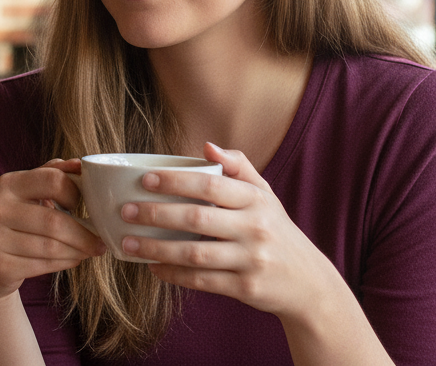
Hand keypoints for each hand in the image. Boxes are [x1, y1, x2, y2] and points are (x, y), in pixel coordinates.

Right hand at [0, 158, 105, 303]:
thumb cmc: (12, 223)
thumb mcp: (25, 194)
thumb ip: (50, 175)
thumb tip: (79, 164)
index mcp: (8, 183)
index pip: (52, 180)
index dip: (75, 193)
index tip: (86, 205)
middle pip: (54, 221)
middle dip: (84, 234)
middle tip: (101, 241)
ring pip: (51, 247)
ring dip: (78, 251)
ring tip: (89, 251)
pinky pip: (42, 265)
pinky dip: (64, 263)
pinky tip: (72, 259)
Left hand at [118, 142, 339, 319]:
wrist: (309, 283)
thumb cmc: (276, 229)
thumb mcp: (265, 194)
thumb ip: (238, 166)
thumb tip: (206, 146)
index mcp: (255, 200)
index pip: (209, 186)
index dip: (174, 181)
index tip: (144, 180)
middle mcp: (254, 228)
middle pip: (196, 218)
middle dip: (156, 214)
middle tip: (126, 211)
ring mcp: (251, 260)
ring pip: (195, 254)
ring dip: (157, 248)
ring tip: (128, 243)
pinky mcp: (246, 289)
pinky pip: (202, 281)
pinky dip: (174, 275)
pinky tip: (153, 268)